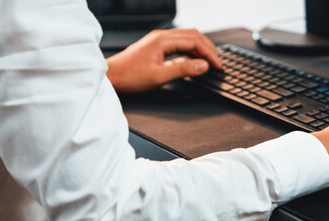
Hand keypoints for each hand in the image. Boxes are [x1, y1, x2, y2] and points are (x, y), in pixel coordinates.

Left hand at [105, 28, 222, 92]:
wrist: (111, 76)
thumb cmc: (129, 76)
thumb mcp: (159, 77)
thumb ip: (183, 70)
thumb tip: (203, 65)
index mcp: (163, 40)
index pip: (195, 42)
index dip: (209, 53)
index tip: (217, 65)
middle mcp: (162, 36)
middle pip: (193, 35)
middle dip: (208, 48)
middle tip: (217, 62)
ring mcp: (159, 40)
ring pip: (187, 38)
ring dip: (200, 48)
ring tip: (209, 61)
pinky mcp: (156, 46)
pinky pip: (179, 43)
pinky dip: (190, 50)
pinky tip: (194, 60)